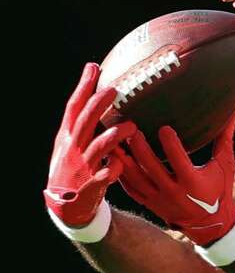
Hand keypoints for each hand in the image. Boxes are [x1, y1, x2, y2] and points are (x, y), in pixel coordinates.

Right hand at [44, 63, 135, 226]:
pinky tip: (122, 165)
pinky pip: (104, 177)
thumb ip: (84, 124)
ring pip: (97, 148)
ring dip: (113, 137)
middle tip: (114, 90)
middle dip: (97, 105)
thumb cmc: (74, 168)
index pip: (74, 107)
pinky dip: (113, 170)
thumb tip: (97, 94)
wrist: (65, 206)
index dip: (83, 87)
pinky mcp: (90, 186)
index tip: (93, 67)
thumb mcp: (71, 144)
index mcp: (68, 137)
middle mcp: (73, 149)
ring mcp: (81, 167)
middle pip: (84, 122)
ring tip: (131, 127)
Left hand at [113, 119, 234, 246]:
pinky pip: (130, 188)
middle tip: (132, 128)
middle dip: (140, 146)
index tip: (164, 127)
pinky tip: (116, 157)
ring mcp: (159, 199)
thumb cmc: (219, 191)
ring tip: (117, 139)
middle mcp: (174, 192)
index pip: (178, 159)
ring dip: (125, 158)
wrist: (211, 224)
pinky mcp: (150, 204)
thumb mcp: (225, 166)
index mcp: (193, 182)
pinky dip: (122, 173)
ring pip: (136, 177)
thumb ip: (225, 140)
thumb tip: (232, 112)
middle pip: (151, 166)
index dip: (170, 142)